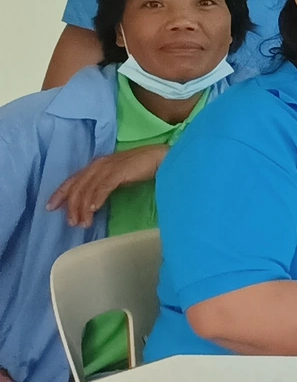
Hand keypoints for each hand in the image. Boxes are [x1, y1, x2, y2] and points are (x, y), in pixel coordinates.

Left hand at [44, 145, 167, 228]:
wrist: (161, 158)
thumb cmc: (142, 168)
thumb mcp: (116, 176)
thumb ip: (103, 185)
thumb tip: (91, 202)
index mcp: (96, 165)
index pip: (72, 180)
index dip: (60, 194)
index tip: (50, 208)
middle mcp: (98, 165)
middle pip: (78, 187)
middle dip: (72, 207)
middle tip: (72, 223)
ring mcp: (108, 167)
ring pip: (88, 190)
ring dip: (83, 208)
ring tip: (84, 223)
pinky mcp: (119, 172)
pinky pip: (103, 187)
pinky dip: (96, 199)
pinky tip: (94, 210)